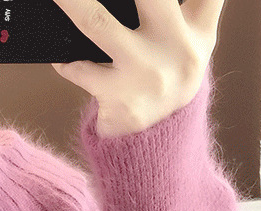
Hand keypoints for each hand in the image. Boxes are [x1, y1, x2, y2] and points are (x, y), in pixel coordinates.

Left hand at [49, 0, 225, 137]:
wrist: (158, 145)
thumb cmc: (165, 80)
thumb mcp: (189, 45)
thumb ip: (184, 8)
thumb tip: (132, 2)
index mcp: (199, 29)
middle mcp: (179, 48)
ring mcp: (147, 72)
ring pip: (99, 23)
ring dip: (72, 3)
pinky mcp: (120, 97)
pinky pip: (82, 69)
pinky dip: (67, 63)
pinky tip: (61, 59)